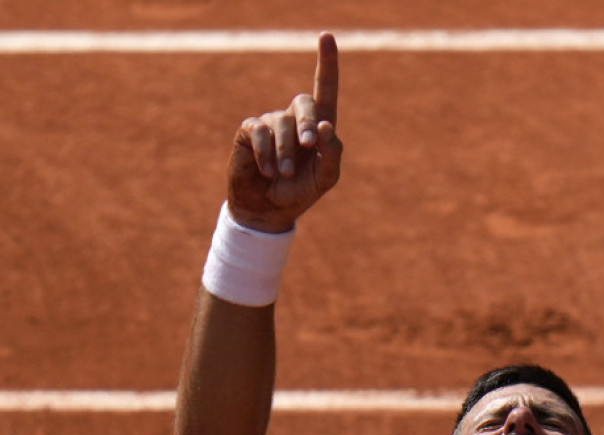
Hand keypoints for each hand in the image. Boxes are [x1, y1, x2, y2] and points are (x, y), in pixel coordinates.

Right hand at [227, 32, 342, 232]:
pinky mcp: (249, 131)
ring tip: (283, 173)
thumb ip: (333, 154)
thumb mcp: (325, 178)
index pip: (325, 90)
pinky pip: (260, 132)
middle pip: (305, 103)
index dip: (327, 63)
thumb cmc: (300, 192)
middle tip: (309, 146)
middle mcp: (295, 119)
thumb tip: (326, 127)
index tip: (326, 36)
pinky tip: (268, 170)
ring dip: (285, 151)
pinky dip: (266, 154)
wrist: (269, 210)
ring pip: (282, 123)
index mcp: (318, 128)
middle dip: (308, 123)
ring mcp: (271, 123)